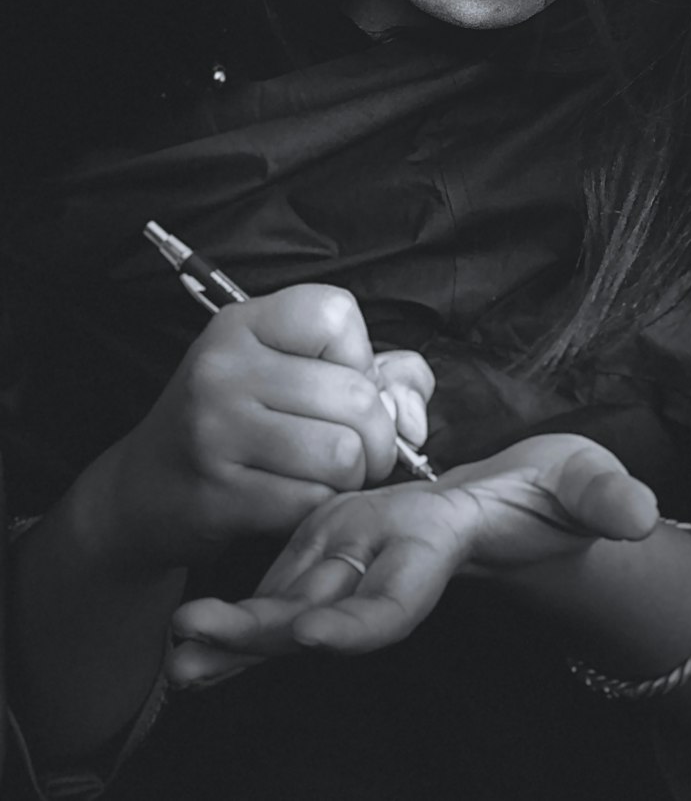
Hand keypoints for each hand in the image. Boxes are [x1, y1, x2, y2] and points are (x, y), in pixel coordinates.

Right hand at [96, 284, 433, 572]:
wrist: (144, 490)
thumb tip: (413, 414)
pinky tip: (295, 500)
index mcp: (243, 323)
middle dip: (375, 434)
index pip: (337, 315)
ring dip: (352, 476)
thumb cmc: (234, 423)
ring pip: (343, 453)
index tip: (339, 383)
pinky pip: (313, 502)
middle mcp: (224, 367)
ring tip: (326, 474)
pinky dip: (320, 507)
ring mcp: (217, 429)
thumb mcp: (288, 372)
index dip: (359, 357)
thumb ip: (374, 374)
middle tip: (354, 449)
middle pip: (355, 395)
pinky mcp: (219, 493)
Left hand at [168, 433, 657, 686]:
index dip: (357, 619)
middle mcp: (389, 570)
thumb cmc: (554, 500)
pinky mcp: (338, 557)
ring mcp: (360, 567)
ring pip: (290, 611)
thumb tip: (637, 514)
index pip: (398, 597)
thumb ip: (601, 497)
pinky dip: (239, 622)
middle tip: (198, 645)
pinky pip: (284, 595)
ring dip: (234, 636)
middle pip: (323, 613)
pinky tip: (188, 645)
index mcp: (436, 549)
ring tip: (179, 651)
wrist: (522, 512)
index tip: (308, 634)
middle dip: (263, 634)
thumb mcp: (582, 486)